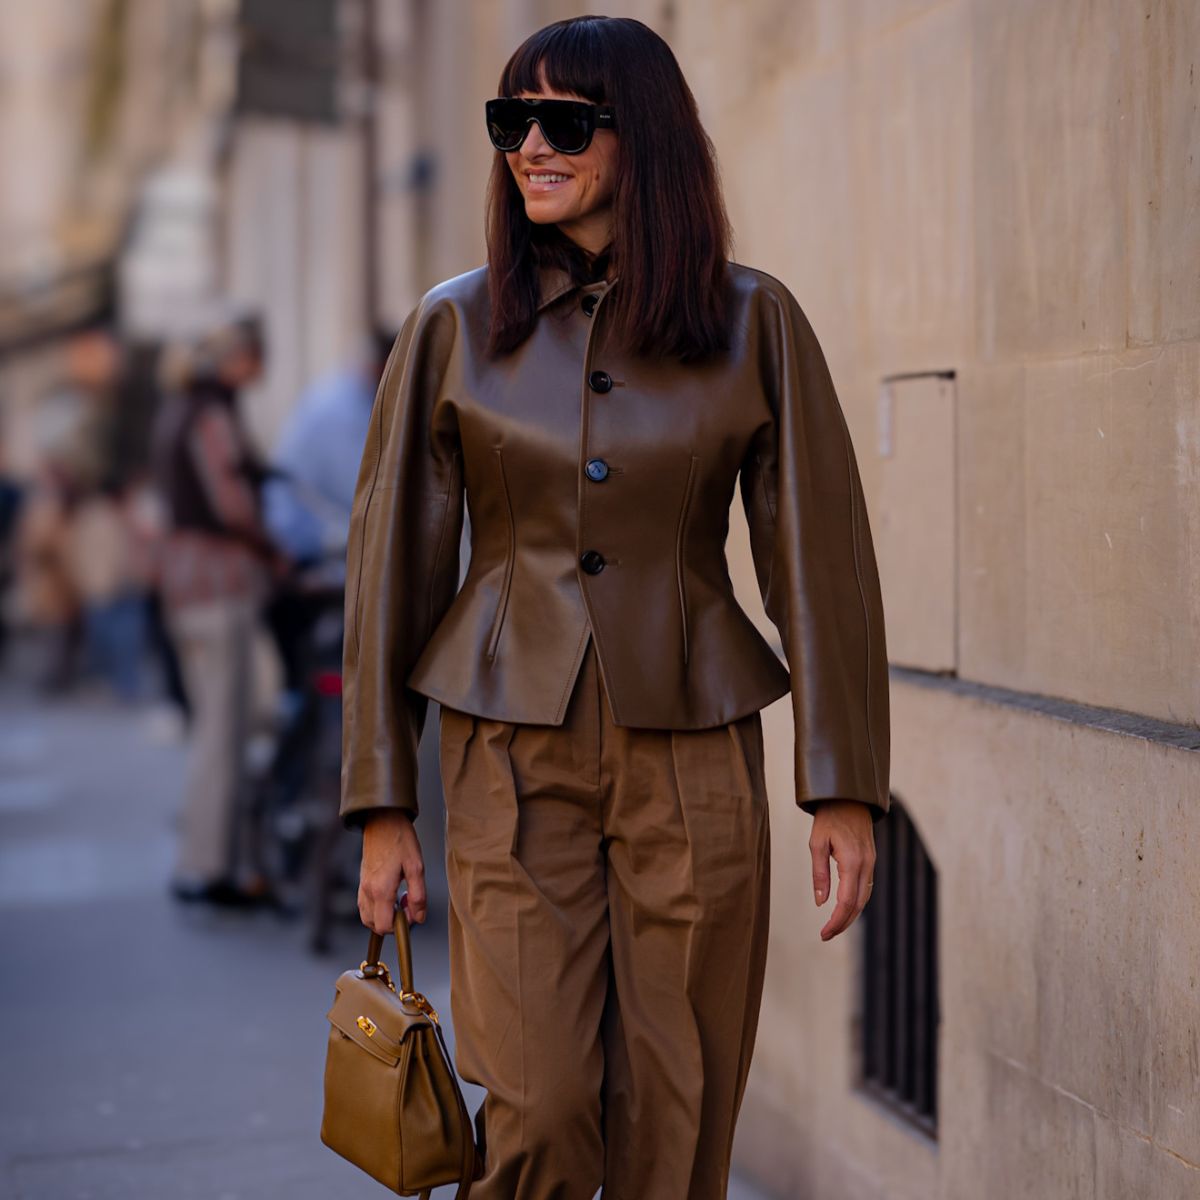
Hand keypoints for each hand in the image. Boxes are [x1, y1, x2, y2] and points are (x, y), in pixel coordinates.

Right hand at [359, 810, 426, 933]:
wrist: (382, 820)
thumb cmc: (400, 840)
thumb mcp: (417, 867)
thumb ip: (418, 896)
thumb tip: (419, 917)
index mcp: (381, 890)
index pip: (384, 927)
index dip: (400, 927)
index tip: (412, 913)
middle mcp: (367, 892)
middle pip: (374, 926)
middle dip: (392, 923)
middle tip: (408, 905)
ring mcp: (362, 887)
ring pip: (368, 917)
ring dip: (384, 916)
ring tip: (400, 899)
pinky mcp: (362, 882)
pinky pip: (365, 906)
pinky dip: (377, 908)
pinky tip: (391, 894)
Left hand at [809, 799, 875, 941]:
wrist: (849, 797)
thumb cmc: (829, 817)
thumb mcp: (816, 843)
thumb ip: (819, 874)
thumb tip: (821, 903)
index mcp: (852, 860)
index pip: (846, 901)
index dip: (836, 921)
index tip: (824, 934)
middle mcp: (866, 864)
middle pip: (858, 904)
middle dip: (843, 923)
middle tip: (826, 935)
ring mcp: (871, 863)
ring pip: (864, 898)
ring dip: (850, 915)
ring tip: (833, 927)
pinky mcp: (871, 861)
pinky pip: (866, 888)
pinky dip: (856, 902)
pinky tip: (844, 908)